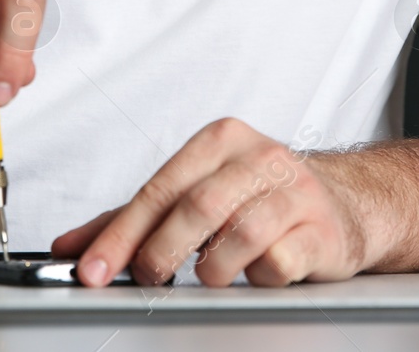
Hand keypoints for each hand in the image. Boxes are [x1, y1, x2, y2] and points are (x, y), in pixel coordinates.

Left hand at [50, 117, 367, 286]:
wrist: (347, 203)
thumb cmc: (262, 196)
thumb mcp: (196, 192)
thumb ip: (133, 219)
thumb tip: (72, 246)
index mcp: (221, 140)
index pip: (160, 188)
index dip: (121, 234)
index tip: (93, 268)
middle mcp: (260, 157)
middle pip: (196, 208)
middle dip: (160, 252)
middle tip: (147, 277)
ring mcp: (296, 192)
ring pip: (239, 235)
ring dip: (213, 268)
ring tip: (210, 273)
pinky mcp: (323, 230)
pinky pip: (279, 262)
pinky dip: (258, 276)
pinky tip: (258, 270)